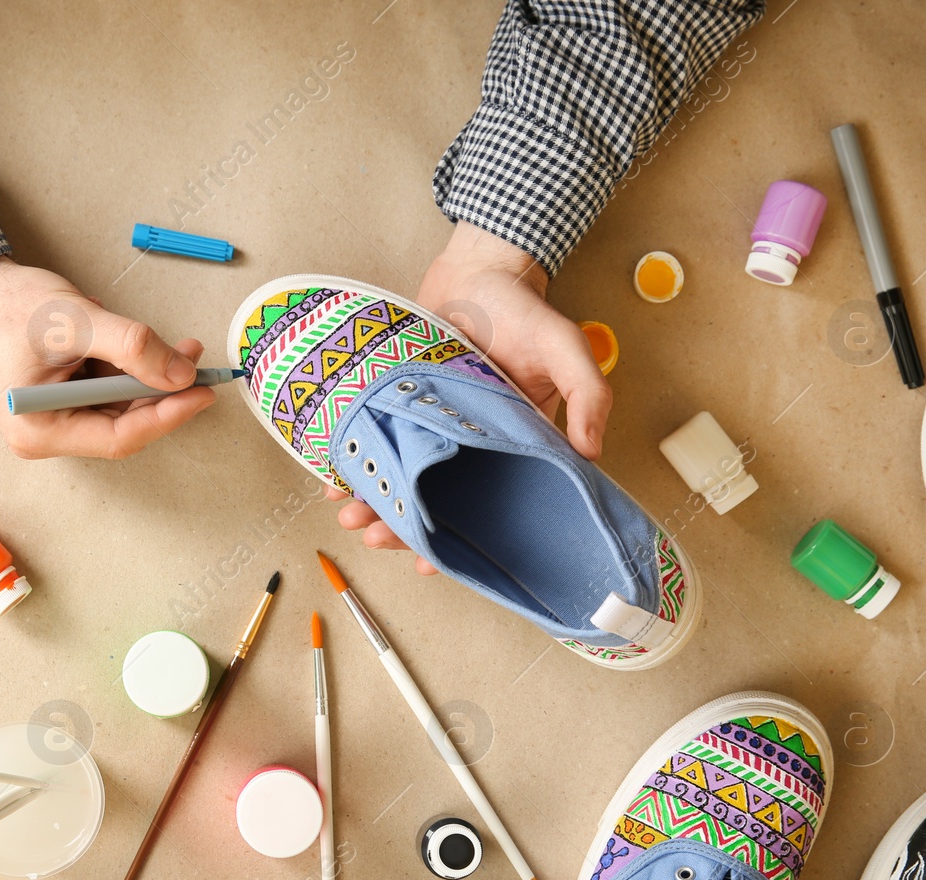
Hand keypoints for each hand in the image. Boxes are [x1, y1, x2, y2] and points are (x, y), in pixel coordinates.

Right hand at [0, 257, 213, 458]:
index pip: (120, 436)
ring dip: (143, 373)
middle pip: (123, 423)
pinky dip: (121, 365)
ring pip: (117, 404)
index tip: (202, 392)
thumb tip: (181, 373)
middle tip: (193, 357)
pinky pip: (103, 389)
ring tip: (150, 335)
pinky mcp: (58, 398)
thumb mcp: (76, 322)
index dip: (167, 415)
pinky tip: (113, 335)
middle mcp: (45, 434)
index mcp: (40, 430)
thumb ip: (131, 346)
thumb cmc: (8, 305)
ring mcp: (52, 418)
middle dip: (161, 390)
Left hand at [332, 222, 611, 572]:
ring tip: (351, 516)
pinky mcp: (400, 403)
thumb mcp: (566, 348)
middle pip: (434, 498)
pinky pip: (377, 439)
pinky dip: (354, 461)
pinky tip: (334, 480)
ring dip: (374, 500)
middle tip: (376, 537)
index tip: (434, 562)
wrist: (479, 270)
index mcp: (512, 445)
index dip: (461, 538)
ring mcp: (432, 425)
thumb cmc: (524, 310)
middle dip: (404, 524)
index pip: (486, 506)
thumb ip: (588, 394)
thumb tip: (592, 451)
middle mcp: (470, 444)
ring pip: (400, 475)